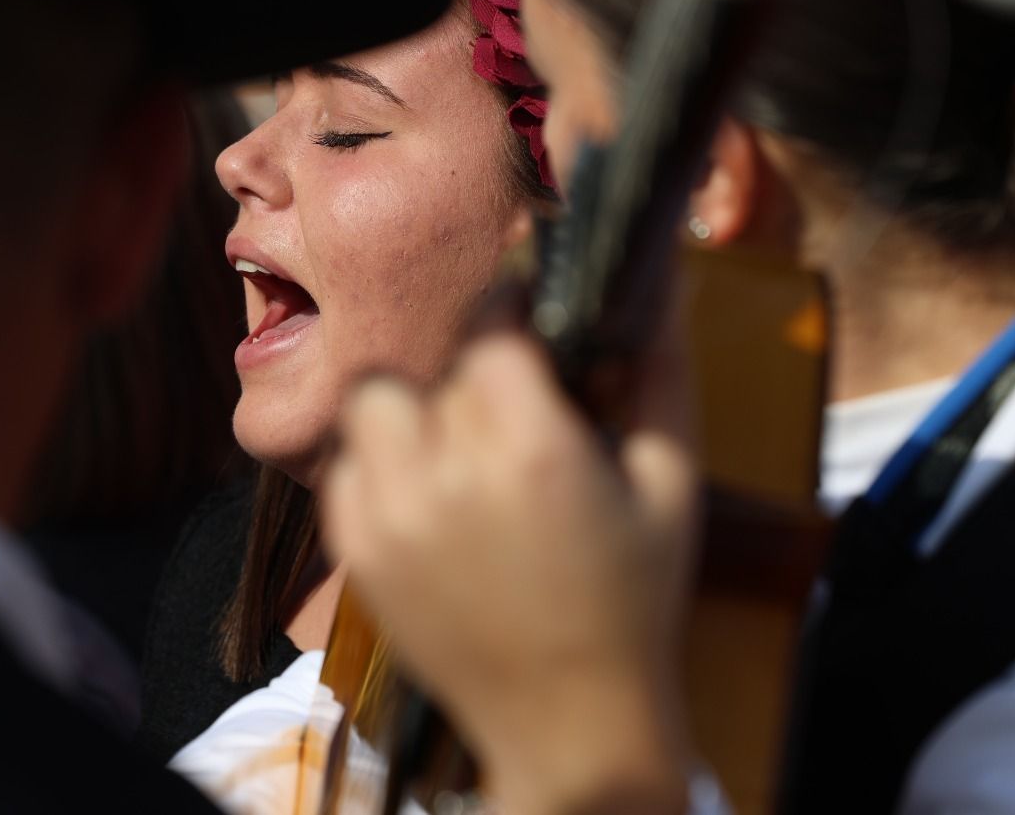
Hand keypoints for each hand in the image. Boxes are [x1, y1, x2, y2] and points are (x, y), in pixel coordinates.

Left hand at [322, 313, 697, 814]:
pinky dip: (380, 467)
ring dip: (413, 412)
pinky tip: (428, 496)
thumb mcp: (670, 486)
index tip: (529, 324)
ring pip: (372, 405)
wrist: (569, 725)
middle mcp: (444, 473)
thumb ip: (661, 378)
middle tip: (507, 407)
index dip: (511, 310)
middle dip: (472, 373)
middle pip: (434, 365)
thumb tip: (660, 289)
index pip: (489, 323)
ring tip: (456, 447)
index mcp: (529, 450)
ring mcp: (387, 516)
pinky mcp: (354, 553)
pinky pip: (344, 468)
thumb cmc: (635, 604)